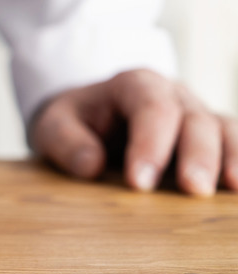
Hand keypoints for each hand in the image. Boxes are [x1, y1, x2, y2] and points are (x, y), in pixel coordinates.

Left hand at [30, 69, 237, 195]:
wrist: (88, 115)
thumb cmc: (73, 121)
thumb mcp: (53, 125)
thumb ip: (66, 142)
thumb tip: (90, 165)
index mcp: (133, 84)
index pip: (150, 108)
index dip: (149, 144)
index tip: (138, 182)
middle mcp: (172, 94)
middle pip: (194, 118)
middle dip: (196, 154)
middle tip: (193, 189)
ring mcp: (195, 113)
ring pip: (222, 128)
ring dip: (230, 157)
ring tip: (232, 188)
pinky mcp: (209, 136)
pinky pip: (233, 143)